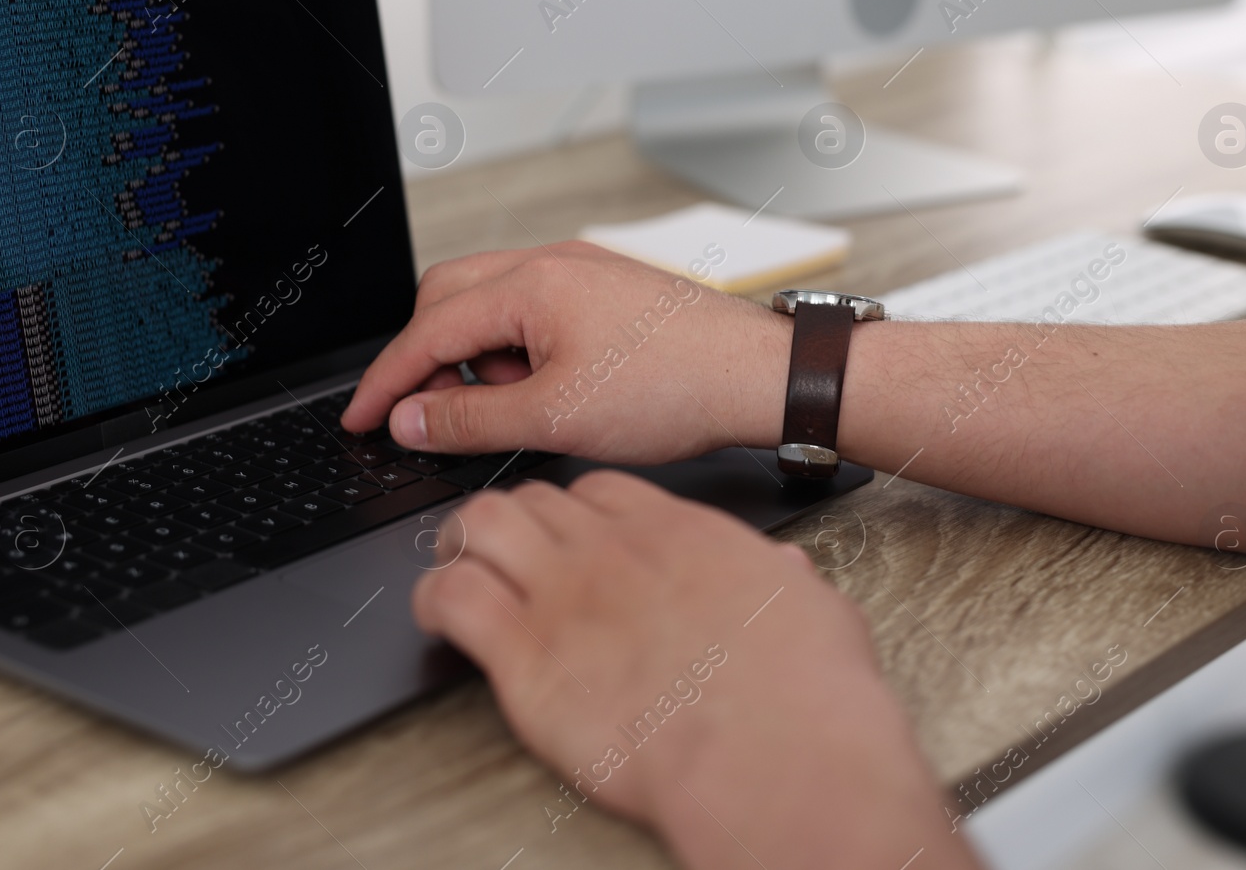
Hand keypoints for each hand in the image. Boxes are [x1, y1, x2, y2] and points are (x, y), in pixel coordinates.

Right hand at [341, 243, 790, 462]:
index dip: (387, 381)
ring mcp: (581, 271)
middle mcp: (552, 262)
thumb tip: (412, 418)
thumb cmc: (678, 387)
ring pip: (491, 303)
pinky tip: (549, 392)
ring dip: (480, 357)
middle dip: (429, 358)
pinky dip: (519, 350)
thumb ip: (471, 418)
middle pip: (448, 299)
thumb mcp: (557, 418)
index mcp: (531, 285)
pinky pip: (533, 309)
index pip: (427, 330)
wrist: (760, 376)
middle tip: (433, 414)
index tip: (362, 419)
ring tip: (519, 408)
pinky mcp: (605, 289)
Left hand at [413, 472, 978, 869]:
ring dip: (460, 545)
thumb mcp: (813, 610)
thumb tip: (787, 570)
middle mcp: (612, 551)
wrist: (774, 754)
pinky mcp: (524, 655)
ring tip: (454, 567)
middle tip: (501, 550)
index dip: (574, 509)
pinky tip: (438, 618)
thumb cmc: (803, 695)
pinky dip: (433, 600)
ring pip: (478, 526)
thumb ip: (785, 580)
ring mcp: (563, 594)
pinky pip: (451, 596)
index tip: (569, 531)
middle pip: (532, 499)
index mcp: (678, 534)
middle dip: (512, 520)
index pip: (600, 491)